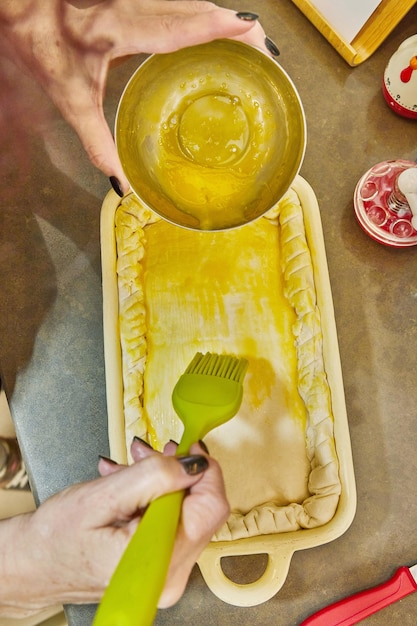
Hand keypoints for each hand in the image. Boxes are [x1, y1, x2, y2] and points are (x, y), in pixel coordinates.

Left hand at [0, 1, 267, 191]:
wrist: (18, 2)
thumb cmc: (38, 42)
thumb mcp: (69, 98)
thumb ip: (96, 142)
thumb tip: (121, 184)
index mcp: (122, 28)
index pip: (183, 25)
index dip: (221, 29)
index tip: (255, 35)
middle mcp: (134, 5)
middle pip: (196, 9)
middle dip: (234, 27)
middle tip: (266, 50)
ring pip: (188, 1)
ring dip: (220, 20)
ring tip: (249, 42)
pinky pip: (176, 4)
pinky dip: (200, 18)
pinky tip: (211, 33)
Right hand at [0, 440, 228, 616]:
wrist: (32, 566)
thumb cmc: (55, 539)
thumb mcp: (103, 496)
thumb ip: (153, 477)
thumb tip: (194, 464)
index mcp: (157, 561)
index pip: (211, 508)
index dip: (205, 471)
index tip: (189, 446)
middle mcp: (168, 576)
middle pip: (200, 509)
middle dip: (177, 472)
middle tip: (150, 451)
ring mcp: (165, 575)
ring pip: (186, 513)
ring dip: (163, 482)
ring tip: (131, 466)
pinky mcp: (158, 568)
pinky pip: (171, 524)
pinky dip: (155, 498)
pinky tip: (129, 484)